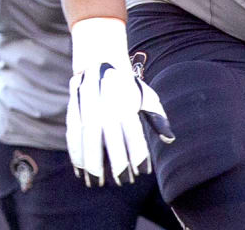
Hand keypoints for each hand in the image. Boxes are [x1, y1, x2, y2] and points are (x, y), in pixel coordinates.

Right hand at [65, 17, 174, 186]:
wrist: (100, 62)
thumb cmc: (128, 88)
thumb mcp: (146, 97)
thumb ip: (157, 119)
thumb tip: (170, 139)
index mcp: (127, 107)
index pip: (134, 136)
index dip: (139, 156)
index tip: (142, 172)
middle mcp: (108, 110)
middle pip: (112, 142)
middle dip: (116, 165)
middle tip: (121, 181)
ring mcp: (89, 112)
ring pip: (90, 143)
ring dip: (92, 165)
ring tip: (96, 183)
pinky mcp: (74, 113)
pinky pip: (74, 138)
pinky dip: (76, 155)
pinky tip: (80, 171)